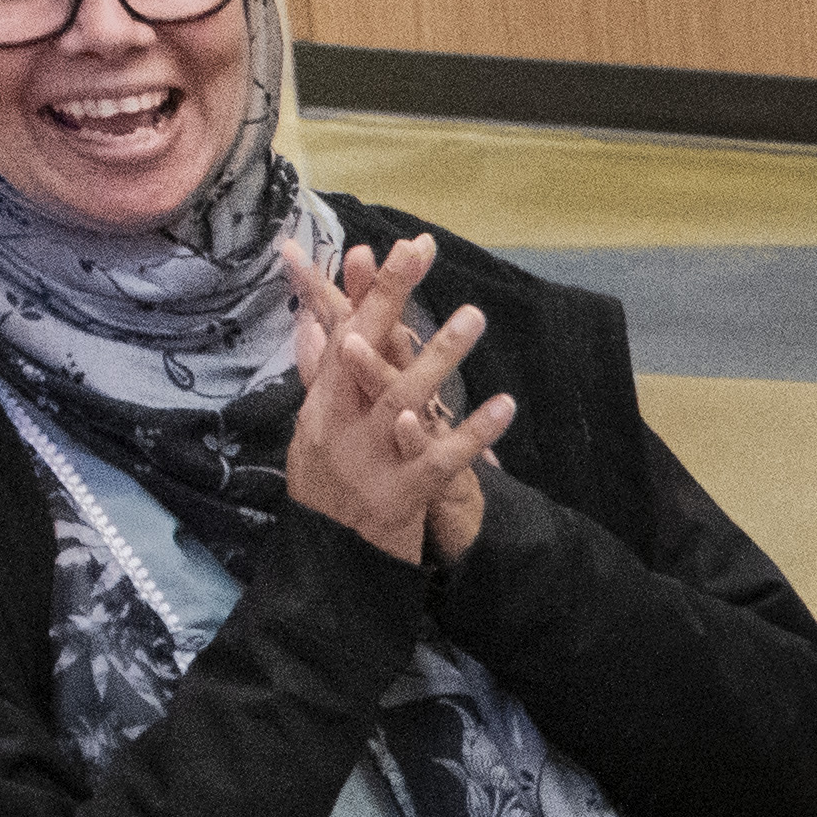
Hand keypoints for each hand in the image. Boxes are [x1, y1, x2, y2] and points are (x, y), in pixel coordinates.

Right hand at [281, 224, 519, 569]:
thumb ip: (317, 376)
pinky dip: (472, 431)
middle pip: (363, 351)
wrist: (328, 571)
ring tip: (474, 314)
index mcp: (321, 408)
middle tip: (420, 250)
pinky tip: (504, 404)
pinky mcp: (399, 496)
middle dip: (392, 297)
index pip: (344, 335)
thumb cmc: (327, 495)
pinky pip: (440, 458)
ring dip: (440, 354)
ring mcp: (367, 460)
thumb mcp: (312, 434)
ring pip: (404, 397)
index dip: (369, 290)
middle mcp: (338, 426)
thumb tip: (311, 322)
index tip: (395, 246)